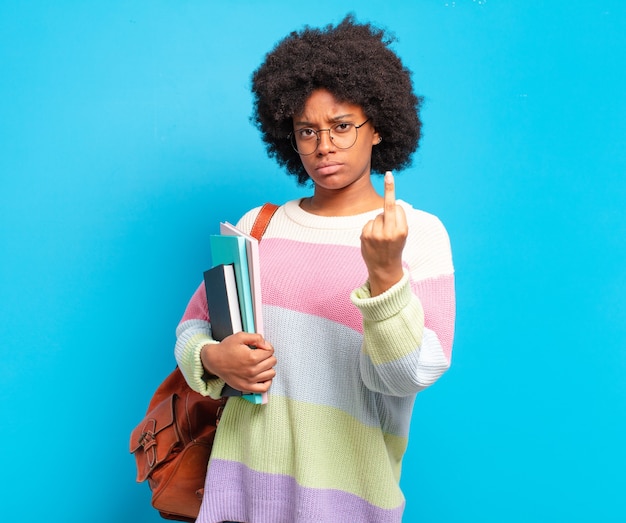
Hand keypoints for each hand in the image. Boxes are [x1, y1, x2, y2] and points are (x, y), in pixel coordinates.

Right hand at [201, 332, 275, 392]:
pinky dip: (267, 381)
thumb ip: (256, 337)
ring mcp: (250, 380)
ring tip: (261, 363)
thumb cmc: (226, 349)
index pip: (270, 351)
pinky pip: (264, 388)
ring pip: (271, 374)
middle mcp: (252, 370)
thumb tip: (266, 344)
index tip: (260, 347)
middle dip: (268, 356)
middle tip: (259, 354)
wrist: (213, 361)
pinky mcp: (246, 387)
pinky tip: (263, 375)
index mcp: (252, 357)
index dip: (266, 347)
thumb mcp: (240, 336)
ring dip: (268, 367)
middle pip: (272, 362)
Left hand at [360, 171, 407, 295]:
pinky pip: (368, 223)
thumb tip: (391, 202)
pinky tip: (373, 239)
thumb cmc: (394, 248)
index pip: (397, 206)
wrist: (384, 269)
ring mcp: (377, 234)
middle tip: (389, 175)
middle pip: (388, 206)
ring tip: (381, 237)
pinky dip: (370, 228)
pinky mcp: (366, 236)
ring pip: (377, 216)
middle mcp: (390, 232)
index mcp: (402, 230)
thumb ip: (397, 219)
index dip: (394, 199)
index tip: (389, 177)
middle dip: (389, 189)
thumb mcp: (401, 235)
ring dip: (379, 222)